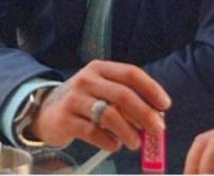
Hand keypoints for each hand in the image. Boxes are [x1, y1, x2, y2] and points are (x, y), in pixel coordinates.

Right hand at [28, 59, 169, 151]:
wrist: (48, 110)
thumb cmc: (85, 100)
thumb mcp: (102, 90)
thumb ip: (125, 100)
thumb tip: (156, 117)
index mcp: (100, 68)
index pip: (130, 73)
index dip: (151, 88)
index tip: (165, 104)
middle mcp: (86, 79)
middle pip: (123, 95)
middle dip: (145, 114)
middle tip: (158, 130)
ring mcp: (74, 98)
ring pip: (109, 115)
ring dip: (129, 132)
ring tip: (136, 143)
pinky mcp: (65, 119)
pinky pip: (94, 133)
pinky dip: (109, 142)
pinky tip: (114, 145)